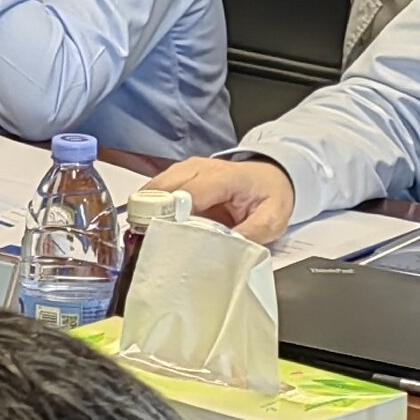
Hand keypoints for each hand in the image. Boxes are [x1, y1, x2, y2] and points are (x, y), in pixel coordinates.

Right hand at [144, 155, 295, 246]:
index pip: (188, 195)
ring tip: (146, 240)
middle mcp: (199, 168)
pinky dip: (147, 209)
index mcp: (224, 178)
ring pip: (151, 190)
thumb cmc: (270, 195)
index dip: (173, 217)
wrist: (269, 175)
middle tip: (150, 245)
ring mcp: (184, 170)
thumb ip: (252, 234)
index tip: (164, 241)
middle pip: (161, 190)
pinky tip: (150, 229)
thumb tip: (226, 251)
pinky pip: (152, 192)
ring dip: (145, 214)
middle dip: (152, 217)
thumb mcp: (273, 219)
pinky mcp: (175, 176)